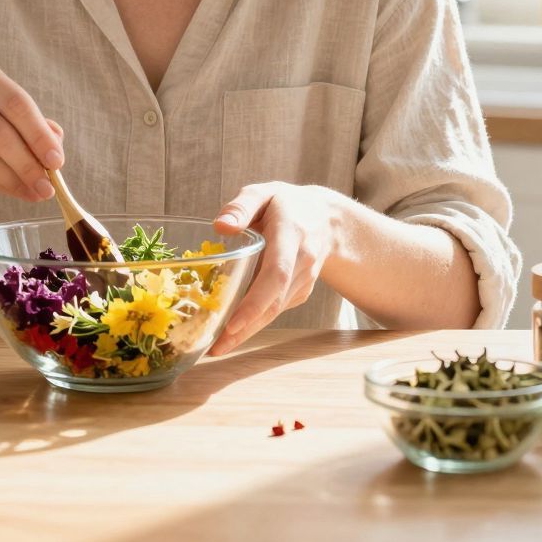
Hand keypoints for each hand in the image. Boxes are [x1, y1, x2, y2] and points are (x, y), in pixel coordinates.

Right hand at [0, 57, 62, 201]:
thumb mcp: (0, 109)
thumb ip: (31, 123)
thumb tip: (55, 146)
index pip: (15, 102)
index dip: (39, 134)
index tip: (56, 161)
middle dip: (27, 163)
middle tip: (48, 186)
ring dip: (13, 179)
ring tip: (35, 193)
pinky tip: (13, 192)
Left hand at [208, 182, 344, 355]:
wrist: (327, 220)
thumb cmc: (287, 204)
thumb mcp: (264, 192)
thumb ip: (242, 206)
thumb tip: (220, 226)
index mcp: (291, 235)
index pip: (277, 274)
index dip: (256, 301)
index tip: (233, 322)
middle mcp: (303, 262)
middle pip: (274, 302)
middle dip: (245, 328)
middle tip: (214, 349)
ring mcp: (305, 281)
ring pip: (274, 312)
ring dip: (246, 332)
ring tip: (215, 348)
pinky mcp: (301, 293)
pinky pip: (275, 310)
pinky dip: (254, 324)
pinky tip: (231, 333)